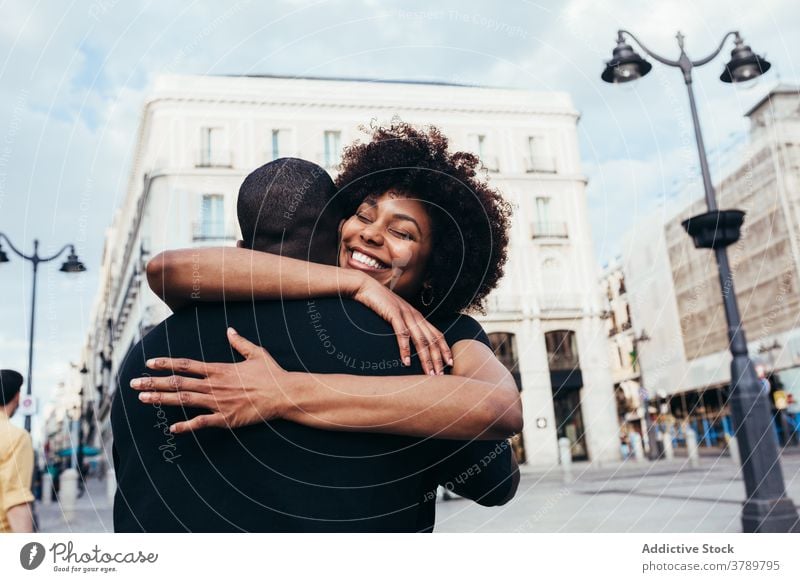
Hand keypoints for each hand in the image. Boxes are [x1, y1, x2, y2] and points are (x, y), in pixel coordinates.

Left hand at [130, 327, 289, 433]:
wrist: (284, 394)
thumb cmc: (272, 374)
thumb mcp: (257, 353)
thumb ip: (240, 343)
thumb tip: (229, 331)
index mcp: (219, 369)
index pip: (186, 365)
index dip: (165, 363)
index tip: (149, 363)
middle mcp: (215, 384)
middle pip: (178, 383)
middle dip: (153, 383)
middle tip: (133, 385)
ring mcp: (219, 402)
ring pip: (184, 400)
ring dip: (162, 400)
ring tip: (143, 399)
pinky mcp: (227, 418)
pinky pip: (202, 422)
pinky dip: (187, 426)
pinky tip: (172, 429)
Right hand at [352, 276, 452, 374]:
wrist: (367, 287)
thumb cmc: (381, 304)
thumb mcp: (397, 316)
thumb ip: (405, 326)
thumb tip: (410, 342)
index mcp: (418, 317)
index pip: (437, 334)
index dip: (445, 349)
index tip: (450, 363)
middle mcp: (415, 316)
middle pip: (432, 340)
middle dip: (438, 359)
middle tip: (440, 375)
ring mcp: (405, 315)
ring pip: (420, 339)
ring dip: (425, 358)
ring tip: (429, 373)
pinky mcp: (393, 314)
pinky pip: (402, 334)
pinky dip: (405, 349)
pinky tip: (406, 362)